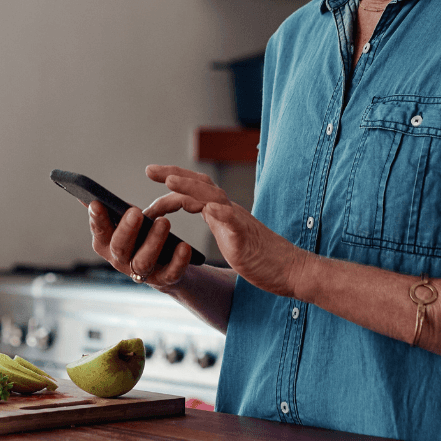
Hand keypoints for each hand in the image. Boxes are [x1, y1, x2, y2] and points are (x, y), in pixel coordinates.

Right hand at [87, 201, 194, 287]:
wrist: (168, 263)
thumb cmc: (142, 236)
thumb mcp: (126, 221)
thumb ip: (111, 210)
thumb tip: (88, 195)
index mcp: (107, 244)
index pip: (99, 232)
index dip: (97, 220)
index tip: (97, 203)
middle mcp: (120, 261)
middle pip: (119, 248)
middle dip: (126, 230)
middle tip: (136, 212)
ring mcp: (141, 273)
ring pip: (143, 261)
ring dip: (153, 242)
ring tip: (164, 222)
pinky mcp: (163, 280)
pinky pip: (170, 273)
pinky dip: (178, 261)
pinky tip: (184, 246)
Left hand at [141, 164, 310, 296]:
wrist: (291, 270)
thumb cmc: (262, 257)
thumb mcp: (232, 235)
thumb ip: (218, 221)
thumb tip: (205, 212)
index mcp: (223, 212)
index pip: (195, 189)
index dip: (174, 180)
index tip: (152, 174)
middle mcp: (229, 211)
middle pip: (200, 185)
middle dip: (173, 174)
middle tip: (149, 170)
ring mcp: (239, 222)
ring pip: (213, 198)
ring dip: (190, 188)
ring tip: (169, 180)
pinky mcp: (247, 238)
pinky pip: (235, 222)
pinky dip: (222, 214)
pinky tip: (209, 210)